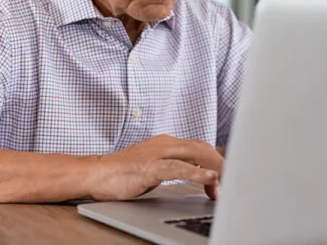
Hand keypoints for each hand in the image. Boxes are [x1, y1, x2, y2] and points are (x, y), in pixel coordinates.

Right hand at [85, 135, 223, 201]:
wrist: (95, 174)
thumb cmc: (122, 173)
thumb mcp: (154, 167)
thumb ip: (173, 168)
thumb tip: (197, 178)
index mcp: (166, 143)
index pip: (201, 148)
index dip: (217, 161)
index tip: (227, 178)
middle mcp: (164, 144)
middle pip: (203, 148)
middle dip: (221, 164)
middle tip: (232, 183)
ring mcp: (157, 153)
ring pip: (195, 154)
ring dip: (215, 169)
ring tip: (226, 183)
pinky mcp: (149, 167)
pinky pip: (177, 168)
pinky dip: (196, 173)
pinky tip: (209, 179)